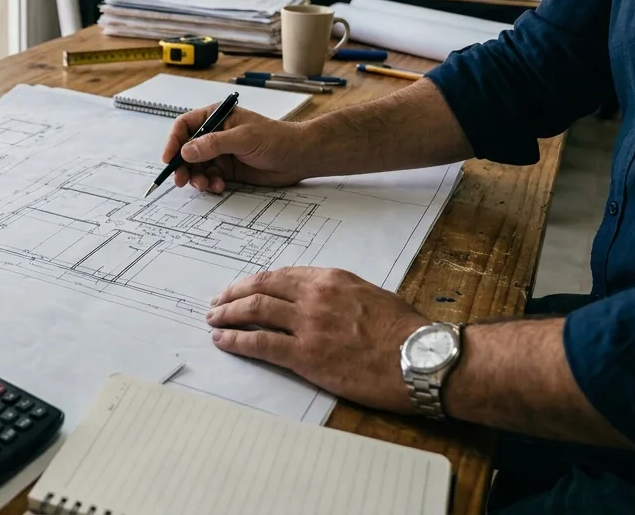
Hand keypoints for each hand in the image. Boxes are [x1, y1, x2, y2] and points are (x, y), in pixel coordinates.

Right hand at [161, 106, 310, 192]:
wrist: (299, 157)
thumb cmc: (276, 138)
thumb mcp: (243, 138)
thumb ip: (213, 144)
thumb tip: (186, 151)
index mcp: (217, 117)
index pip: (185, 126)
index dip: (174, 142)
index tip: (169, 158)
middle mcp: (215, 134)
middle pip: (187, 150)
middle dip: (183, 165)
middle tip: (181, 180)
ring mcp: (221, 153)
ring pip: (197, 167)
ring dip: (197, 177)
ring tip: (205, 185)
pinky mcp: (228, 169)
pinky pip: (209, 177)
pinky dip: (210, 184)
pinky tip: (218, 187)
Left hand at [205, 267, 429, 414]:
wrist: (421, 359)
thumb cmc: (406, 332)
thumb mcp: (372, 295)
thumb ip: (342, 294)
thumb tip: (324, 300)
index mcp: (331, 279)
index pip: (281, 275)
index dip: (257, 282)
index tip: (244, 288)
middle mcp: (314, 296)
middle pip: (260, 288)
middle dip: (233, 294)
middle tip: (217, 302)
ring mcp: (307, 325)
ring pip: (254, 311)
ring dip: (227, 315)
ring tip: (213, 320)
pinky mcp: (305, 356)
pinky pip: (260, 344)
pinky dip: (236, 341)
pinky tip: (224, 342)